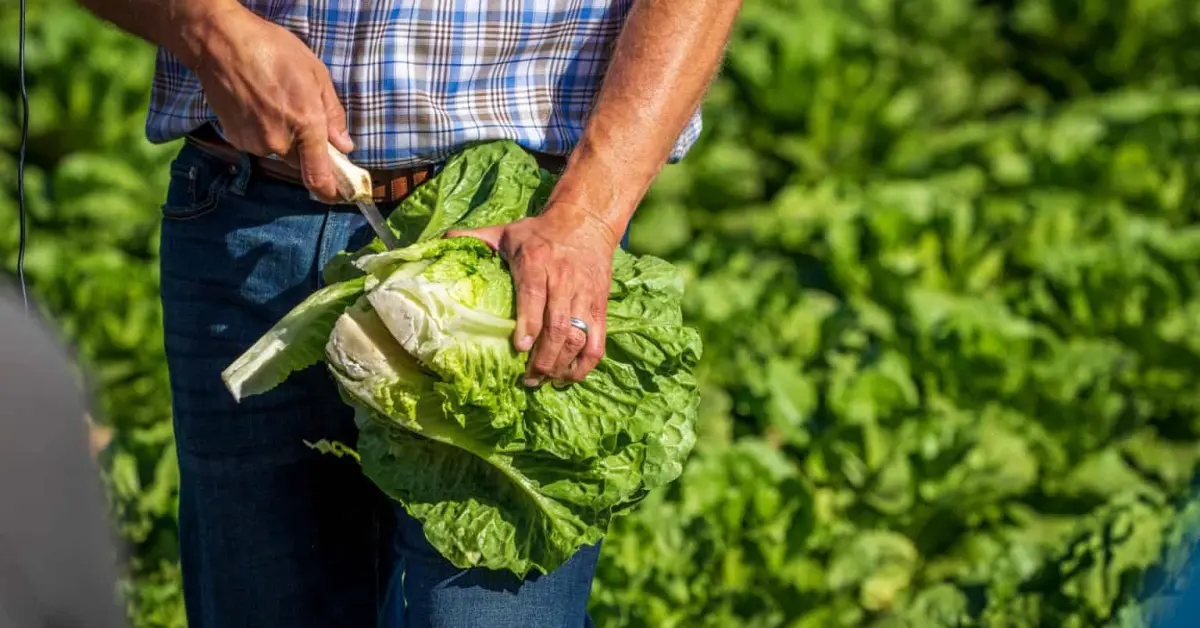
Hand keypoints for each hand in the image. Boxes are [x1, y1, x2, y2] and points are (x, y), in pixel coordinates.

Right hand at [189, 6, 352, 201]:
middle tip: (301, 119)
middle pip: (300, 162)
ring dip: (283, 137)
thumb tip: (344, 146)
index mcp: (306, 124)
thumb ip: (333, 114)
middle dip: (306, 150)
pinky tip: (257, 106)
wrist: (221, 43)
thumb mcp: (316, 74)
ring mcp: (254, 142)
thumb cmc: (273, 50)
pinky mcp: (236, 139)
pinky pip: (258, 144)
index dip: (330, 191)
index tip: (336, 195)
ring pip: (278, 151)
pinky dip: (262, 131)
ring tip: (275, 103)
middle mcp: (279, 141)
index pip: (318, 175)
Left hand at [448, 207, 621, 384]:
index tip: (520, 348)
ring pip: (578, 336)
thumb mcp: (506, 232)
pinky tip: (569, 377)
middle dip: (544, 357)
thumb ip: (476, 238)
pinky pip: (598, 340)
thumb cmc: (539, 233)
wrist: (586, 222)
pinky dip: (586, 364)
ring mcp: (585, 295)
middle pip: (558, 324)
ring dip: (562, 364)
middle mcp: (563, 279)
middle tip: (528, 379)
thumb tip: (442, 241)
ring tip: (545, 380)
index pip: (533, 296)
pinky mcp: (600, 305)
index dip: (528, 324)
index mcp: (536, 261)